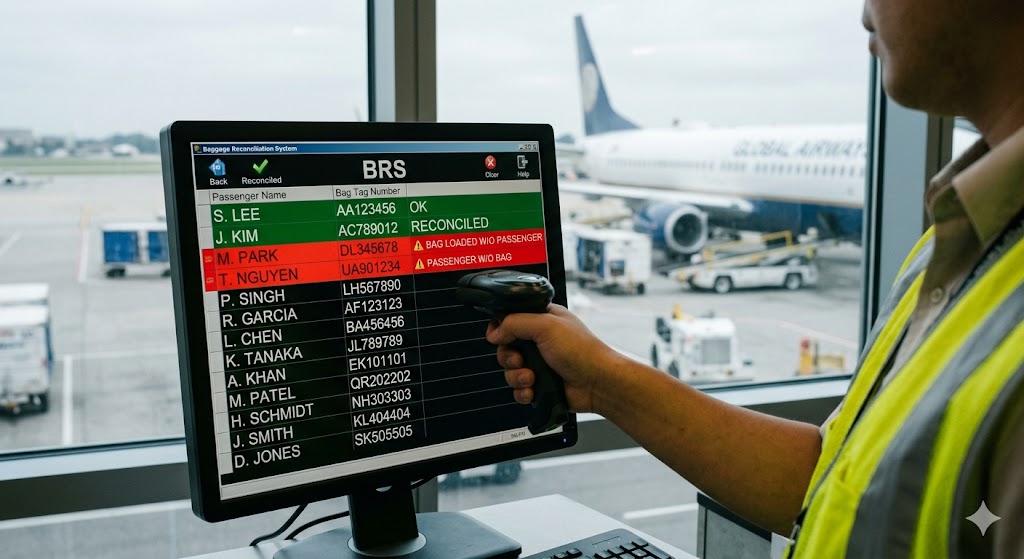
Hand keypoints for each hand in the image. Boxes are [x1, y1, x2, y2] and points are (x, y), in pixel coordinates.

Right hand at [486, 304, 621, 412]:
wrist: (598, 383)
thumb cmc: (582, 351)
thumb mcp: (546, 325)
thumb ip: (515, 323)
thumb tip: (495, 333)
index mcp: (542, 320)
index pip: (510, 320)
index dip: (500, 329)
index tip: (499, 337)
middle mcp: (539, 341)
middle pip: (506, 348)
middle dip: (509, 357)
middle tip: (520, 360)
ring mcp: (539, 363)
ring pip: (510, 371)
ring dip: (516, 376)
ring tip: (532, 378)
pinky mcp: (540, 384)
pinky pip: (518, 389)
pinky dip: (523, 391)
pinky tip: (534, 390)